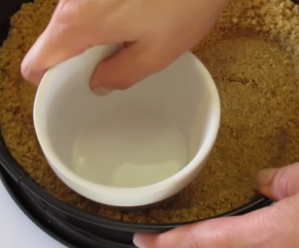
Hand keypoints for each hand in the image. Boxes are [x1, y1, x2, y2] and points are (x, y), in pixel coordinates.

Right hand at [21, 0, 255, 93]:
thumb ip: (121, 75)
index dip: (51, 80)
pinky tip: (137, 4)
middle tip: (126, 50)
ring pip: (77, 18)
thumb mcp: (157, 52)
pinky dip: (107, 8)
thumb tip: (100, 82)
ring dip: (101, 29)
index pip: (37, 62)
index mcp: (79, 19)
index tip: (74, 84)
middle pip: (60, 39)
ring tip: (138, 23)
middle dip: (89, 53)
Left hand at [133, 163, 298, 247]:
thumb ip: (277, 183)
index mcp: (267, 236)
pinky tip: (219, 237)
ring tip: (177, 238)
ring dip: (201, 244)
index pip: (205, 240)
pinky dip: (222, 243)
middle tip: (153, 239)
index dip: (171, 242)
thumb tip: (262, 183)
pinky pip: (246, 246)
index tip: (145, 240)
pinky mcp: (280, 245)